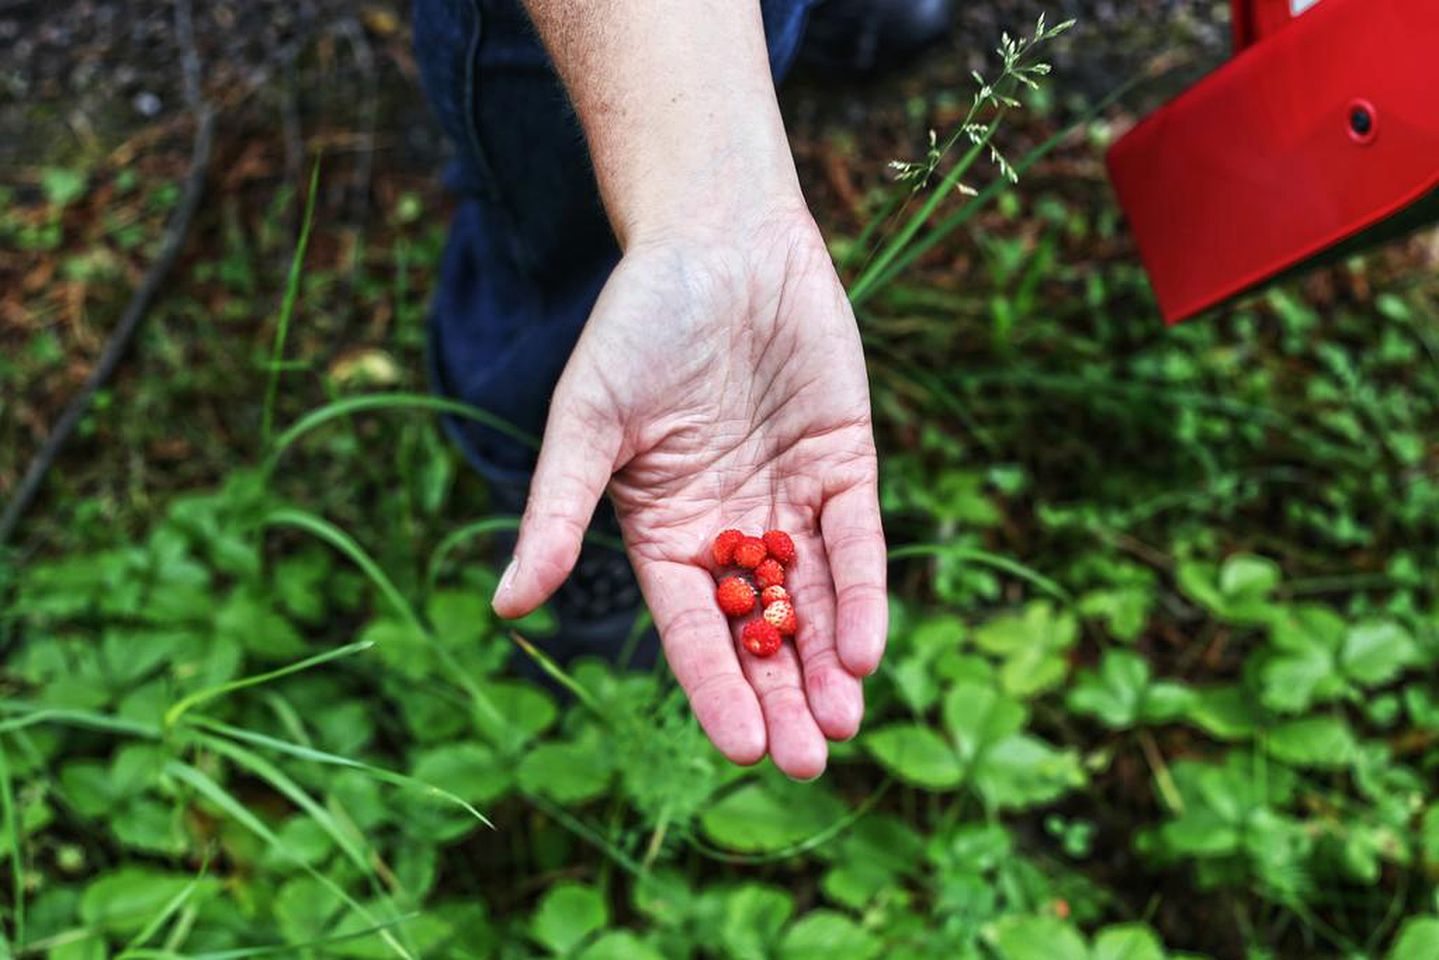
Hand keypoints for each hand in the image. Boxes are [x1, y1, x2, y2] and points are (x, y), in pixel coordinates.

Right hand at [492, 207, 887, 779]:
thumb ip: (559, 512)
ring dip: (829, 662)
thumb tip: (509, 605)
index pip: (691, 628)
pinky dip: (862, 590)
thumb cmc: (638, 325)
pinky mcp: (842, 463)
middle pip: (758, 628)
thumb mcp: (589, 422)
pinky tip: (865, 647)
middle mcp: (728, 526)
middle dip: (783, 694)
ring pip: (813, 598)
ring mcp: (788, 497)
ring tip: (844, 725)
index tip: (744, 748)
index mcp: (663, 530)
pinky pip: (856, 539)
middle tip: (809, 759)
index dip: (717, 687)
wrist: (718, 238)